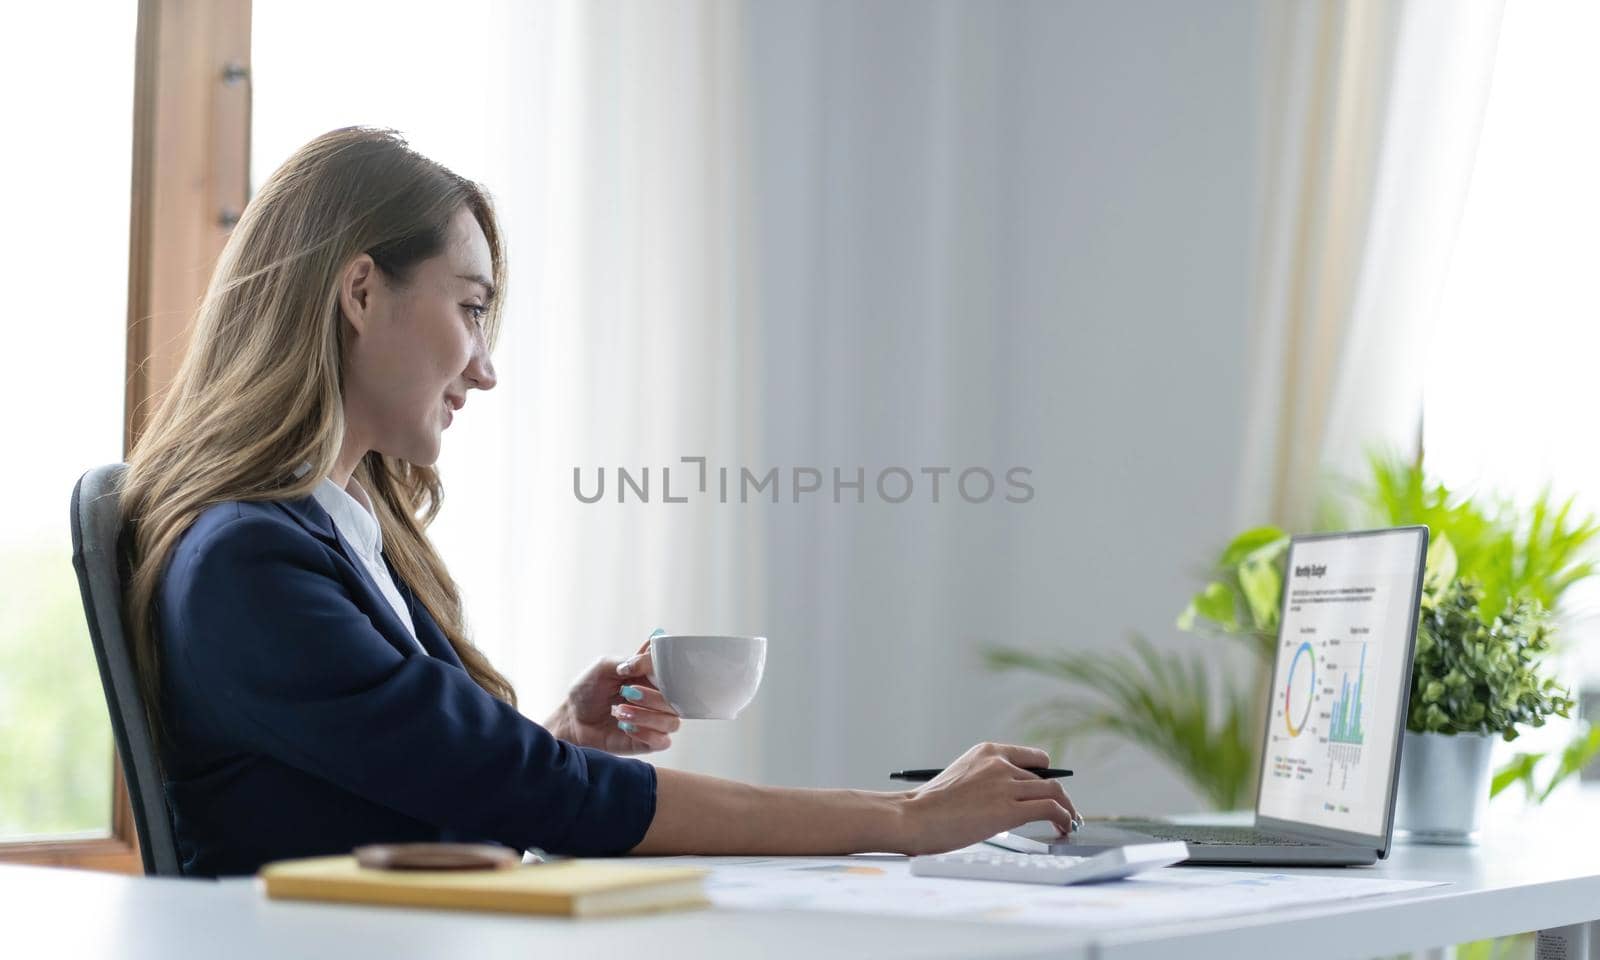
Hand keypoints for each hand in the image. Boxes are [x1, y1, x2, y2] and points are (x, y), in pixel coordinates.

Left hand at [545, 628, 681, 754]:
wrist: (572, 718)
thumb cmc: (588, 690)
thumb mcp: (604, 667)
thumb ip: (627, 660)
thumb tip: (646, 657)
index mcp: (652, 679)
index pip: (673, 674)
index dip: (661, 671)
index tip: (635, 668)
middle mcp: (658, 700)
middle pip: (676, 700)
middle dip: (652, 697)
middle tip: (627, 693)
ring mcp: (655, 722)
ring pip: (672, 722)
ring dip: (646, 716)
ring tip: (620, 712)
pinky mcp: (648, 742)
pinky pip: (662, 741)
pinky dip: (646, 734)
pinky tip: (626, 728)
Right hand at [897, 741, 1080, 855]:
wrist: (913, 816)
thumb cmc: (930, 805)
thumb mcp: (962, 778)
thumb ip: (986, 780)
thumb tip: (1008, 799)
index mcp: (987, 751)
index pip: (1033, 758)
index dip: (1047, 776)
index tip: (1052, 790)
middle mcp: (1000, 763)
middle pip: (1046, 778)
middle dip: (1059, 797)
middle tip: (1066, 813)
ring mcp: (1006, 785)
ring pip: (1054, 792)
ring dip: (1067, 809)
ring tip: (1069, 823)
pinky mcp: (1010, 809)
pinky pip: (1050, 809)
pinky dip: (1064, 818)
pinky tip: (1063, 828)